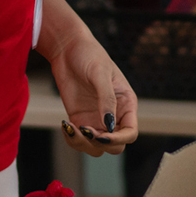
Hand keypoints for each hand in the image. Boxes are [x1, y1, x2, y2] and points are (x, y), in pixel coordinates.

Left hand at [43, 31, 137, 157]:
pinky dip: (72, 139)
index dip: (119, 139)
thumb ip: (107, 99)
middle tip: (84, 129)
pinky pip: (79, 140)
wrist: (67, 48)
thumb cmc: (89, 54)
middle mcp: (114, 115)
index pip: (130, 133)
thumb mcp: (100, 73)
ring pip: (96, 148)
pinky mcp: (80, 119)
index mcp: (126, 104)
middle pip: (116, 146)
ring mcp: (96, 119)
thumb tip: (110, 126)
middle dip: (100, 143)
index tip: (102, 136)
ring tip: (71, 128)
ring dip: (84, 144)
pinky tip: (65, 125)